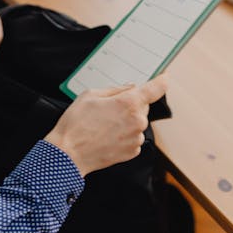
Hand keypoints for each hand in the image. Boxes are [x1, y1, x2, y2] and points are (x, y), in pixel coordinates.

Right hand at [44, 75, 168, 175]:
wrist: (68, 154)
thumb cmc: (76, 124)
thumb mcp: (90, 95)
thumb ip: (115, 90)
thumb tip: (130, 88)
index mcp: (128, 103)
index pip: (155, 89)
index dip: (162, 81)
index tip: (165, 77)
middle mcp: (137, 121)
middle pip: (142, 106)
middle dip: (130, 105)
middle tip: (108, 109)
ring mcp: (136, 138)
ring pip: (137, 123)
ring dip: (126, 121)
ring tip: (104, 126)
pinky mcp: (132, 152)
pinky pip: (133, 137)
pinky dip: (124, 135)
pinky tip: (107, 136)